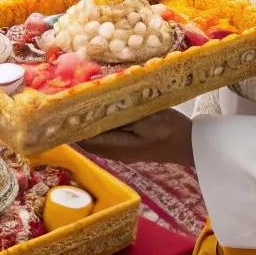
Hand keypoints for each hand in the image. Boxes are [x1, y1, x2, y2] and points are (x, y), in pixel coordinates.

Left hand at [78, 108, 194, 166]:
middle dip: (76, 124)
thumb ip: (123, 112)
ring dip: (86, 124)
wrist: (191, 145)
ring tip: (79, 103)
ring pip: (94, 139)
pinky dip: (97, 126)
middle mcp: (115, 153)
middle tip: (68, 101)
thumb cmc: (172, 130)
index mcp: (119, 148)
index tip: (64, 107)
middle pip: (86, 140)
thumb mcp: (149, 117)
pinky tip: (99, 111)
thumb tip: (101, 103)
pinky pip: (104, 138)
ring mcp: (121, 152)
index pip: (85, 139)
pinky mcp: (127, 147)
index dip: (73, 126)